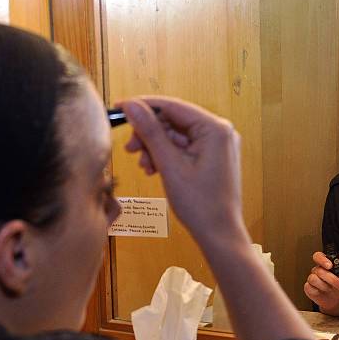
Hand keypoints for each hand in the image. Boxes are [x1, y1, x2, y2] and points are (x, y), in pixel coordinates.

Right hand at [119, 97, 244, 244]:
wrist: (219, 234)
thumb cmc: (200, 204)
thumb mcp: (170, 165)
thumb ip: (151, 132)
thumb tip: (132, 105)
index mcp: (215, 129)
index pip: (173, 106)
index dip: (144, 106)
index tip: (119, 107)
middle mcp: (220, 132)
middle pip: (174, 121)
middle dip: (150, 134)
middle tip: (130, 149)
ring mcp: (218, 145)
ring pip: (176, 136)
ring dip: (156, 148)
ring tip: (144, 167)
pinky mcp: (213, 157)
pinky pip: (184, 148)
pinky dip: (167, 156)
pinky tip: (154, 169)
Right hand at [304, 252, 338, 315]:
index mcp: (326, 265)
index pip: (319, 256)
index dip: (322, 259)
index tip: (330, 265)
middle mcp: (318, 271)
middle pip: (318, 269)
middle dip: (331, 278)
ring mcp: (312, 279)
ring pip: (313, 278)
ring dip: (325, 286)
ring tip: (332, 290)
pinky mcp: (309, 288)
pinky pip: (309, 287)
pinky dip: (317, 291)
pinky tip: (323, 292)